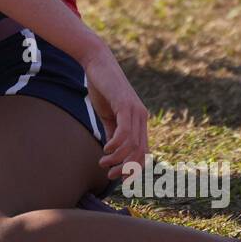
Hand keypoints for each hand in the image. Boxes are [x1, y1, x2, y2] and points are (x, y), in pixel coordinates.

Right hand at [84, 46, 149, 180]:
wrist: (98, 63)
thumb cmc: (102, 87)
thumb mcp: (107, 115)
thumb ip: (112, 132)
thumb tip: (112, 152)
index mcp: (139, 121)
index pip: (143, 152)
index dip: (133, 169)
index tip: (119, 178)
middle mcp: (142, 117)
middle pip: (141, 152)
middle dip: (126, 168)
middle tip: (110, 174)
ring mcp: (136, 111)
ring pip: (133, 145)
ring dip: (118, 159)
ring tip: (104, 162)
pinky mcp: (126, 105)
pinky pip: (125, 133)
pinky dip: (116, 145)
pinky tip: (106, 149)